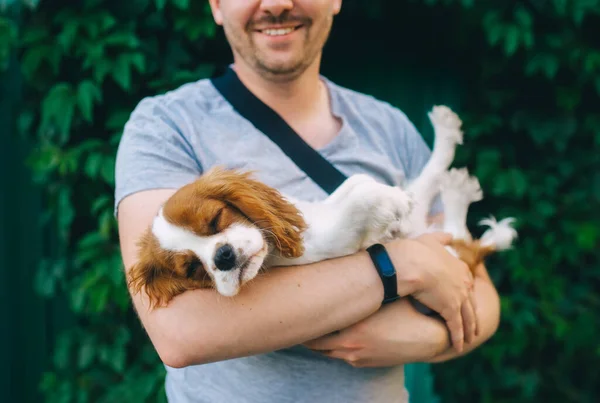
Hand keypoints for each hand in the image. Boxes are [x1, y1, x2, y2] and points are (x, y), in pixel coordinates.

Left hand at [303, 299, 448, 367]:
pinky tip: (334, 338)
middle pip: (315, 343)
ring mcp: (356, 357)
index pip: (318, 325)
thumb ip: (363, 290)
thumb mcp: (382, 299)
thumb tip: (345, 270)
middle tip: (298, 319)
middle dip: (307, 333)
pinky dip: (335, 348)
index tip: (297, 305)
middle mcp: (349, 345)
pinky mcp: (365, 363)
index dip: (307, 316)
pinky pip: (341, 357)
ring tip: (311, 329)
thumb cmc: (406, 311)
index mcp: (352, 327)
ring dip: (319, 342)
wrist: (428, 339)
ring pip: (326, 352)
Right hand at [387, 232, 477, 352]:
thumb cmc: (416, 250)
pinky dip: (459, 338)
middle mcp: (463, 282)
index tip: (466, 300)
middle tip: (474, 325)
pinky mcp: (450, 309)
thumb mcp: (430, 239)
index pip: (467, 283)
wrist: (410, 262)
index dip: (466, 293)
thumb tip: (450, 234)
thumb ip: (441, 238)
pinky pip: (456, 327)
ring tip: (469, 339)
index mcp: (459, 266)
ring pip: (467, 317)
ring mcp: (459, 297)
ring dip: (469, 329)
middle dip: (472, 314)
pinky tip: (459, 347)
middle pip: (471, 302)